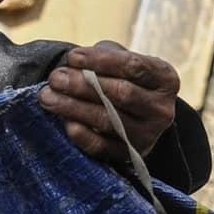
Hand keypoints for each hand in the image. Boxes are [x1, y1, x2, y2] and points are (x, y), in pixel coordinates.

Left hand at [41, 43, 178, 163]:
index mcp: (165, 79)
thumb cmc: (124, 79)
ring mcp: (149, 135)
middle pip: (121, 94)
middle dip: (83, 85)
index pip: (133, 66)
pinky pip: (103, 147)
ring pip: (109, 120)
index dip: (101, 61)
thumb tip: (73, 65)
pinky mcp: (131, 156)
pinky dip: (82, 135)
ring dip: (74, 108)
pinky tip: (65, 123)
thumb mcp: (122, 61)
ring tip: (48, 97)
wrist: (137, 115)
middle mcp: (162, 109)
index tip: (72, 57)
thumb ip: (103, 57)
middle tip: (55, 78)